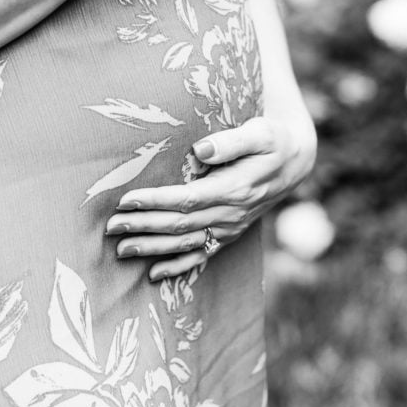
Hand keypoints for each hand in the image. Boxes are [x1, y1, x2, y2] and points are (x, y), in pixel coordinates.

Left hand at [105, 115, 316, 280]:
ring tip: (121, 250)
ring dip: (152, 248)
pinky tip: (153, 274)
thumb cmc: (272, 140)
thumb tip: (201, 149)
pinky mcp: (229, 235)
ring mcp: (230, 228)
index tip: (126, 201)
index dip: (155, 202)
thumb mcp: (260, 132)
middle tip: (111, 227)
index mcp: (235, 188)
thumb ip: (231, 141)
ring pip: (185, 244)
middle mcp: (231, 214)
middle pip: (180, 225)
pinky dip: (177, 267)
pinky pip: (201, 256)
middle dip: (143, 226)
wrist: (295, 161)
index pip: (187, 199)